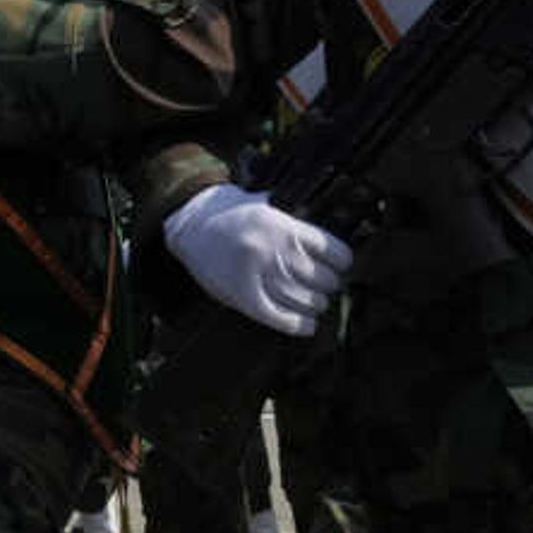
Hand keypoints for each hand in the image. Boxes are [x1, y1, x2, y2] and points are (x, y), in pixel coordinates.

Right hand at [164, 185, 352, 338]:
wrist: (191, 226)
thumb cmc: (232, 215)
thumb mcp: (268, 206)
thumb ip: (297, 224)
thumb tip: (330, 250)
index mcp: (281, 226)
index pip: (332, 251)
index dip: (342, 261)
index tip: (341, 265)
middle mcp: (271, 252)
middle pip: (322, 279)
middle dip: (329, 284)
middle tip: (326, 284)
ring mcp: (256, 276)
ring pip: (305, 300)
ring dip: (316, 304)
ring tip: (316, 302)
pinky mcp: (243, 298)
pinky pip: (280, 318)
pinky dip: (299, 325)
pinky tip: (307, 325)